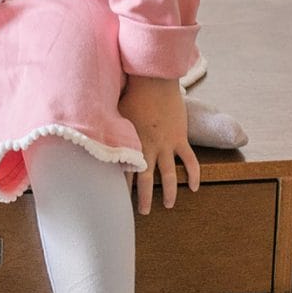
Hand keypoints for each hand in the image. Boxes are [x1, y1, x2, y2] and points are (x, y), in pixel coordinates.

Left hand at [119, 75, 199, 214]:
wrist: (153, 79)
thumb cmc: (131, 93)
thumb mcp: (116, 114)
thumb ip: (112, 131)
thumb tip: (97, 139)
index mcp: (133, 144)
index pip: (125, 171)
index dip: (122, 187)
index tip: (118, 200)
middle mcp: (150, 148)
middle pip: (146, 180)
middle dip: (144, 198)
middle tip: (143, 212)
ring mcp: (167, 144)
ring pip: (169, 175)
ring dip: (168, 192)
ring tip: (168, 205)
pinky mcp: (180, 137)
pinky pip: (190, 160)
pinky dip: (194, 175)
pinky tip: (194, 187)